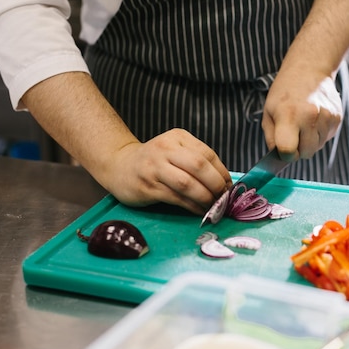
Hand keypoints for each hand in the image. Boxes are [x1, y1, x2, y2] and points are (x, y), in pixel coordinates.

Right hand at [103, 128, 231, 214]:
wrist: (119, 165)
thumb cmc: (153, 162)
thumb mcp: (174, 151)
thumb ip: (195, 160)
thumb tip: (223, 182)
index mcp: (177, 138)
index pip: (207, 154)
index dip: (222, 172)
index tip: (229, 186)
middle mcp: (165, 149)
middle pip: (199, 166)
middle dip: (216, 185)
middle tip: (223, 198)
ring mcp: (155, 168)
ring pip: (188, 183)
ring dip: (205, 198)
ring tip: (213, 206)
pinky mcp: (148, 186)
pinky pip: (176, 198)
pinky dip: (192, 206)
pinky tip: (199, 211)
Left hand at [262, 68, 342, 161]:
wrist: (309, 69)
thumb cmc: (285, 92)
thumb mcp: (269, 112)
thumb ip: (272, 138)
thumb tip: (280, 156)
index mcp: (290, 116)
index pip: (289, 151)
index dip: (285, 154)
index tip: (283, 147)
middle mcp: (311, 117)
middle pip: (306, 154)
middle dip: (298, 149)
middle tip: (292, 133)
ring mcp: (327, 118)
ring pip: (316, 148)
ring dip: (308, 141)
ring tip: (303, 122)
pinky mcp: (337, 118)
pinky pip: (326, 139)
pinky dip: (318, 134)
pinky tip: (313, 119)